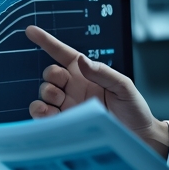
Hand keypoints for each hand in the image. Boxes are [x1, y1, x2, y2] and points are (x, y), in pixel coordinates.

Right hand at [25, 25, 168, 157]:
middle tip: (63, 82)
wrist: (138, 138)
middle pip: (50, 74)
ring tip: (58, 99)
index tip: (31, 31)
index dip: (47, 42)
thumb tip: (81, 60)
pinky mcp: (65, 123)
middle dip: (52, 74)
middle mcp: (74, 88)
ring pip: (44, 93)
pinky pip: (43, 115)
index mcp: (87, 73)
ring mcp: (68, 106)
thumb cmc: (134, 109)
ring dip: (46, 93)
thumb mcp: (124, 86)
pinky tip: (48, 112)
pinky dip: (40, 112)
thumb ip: (103, 72)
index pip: (63, 54)